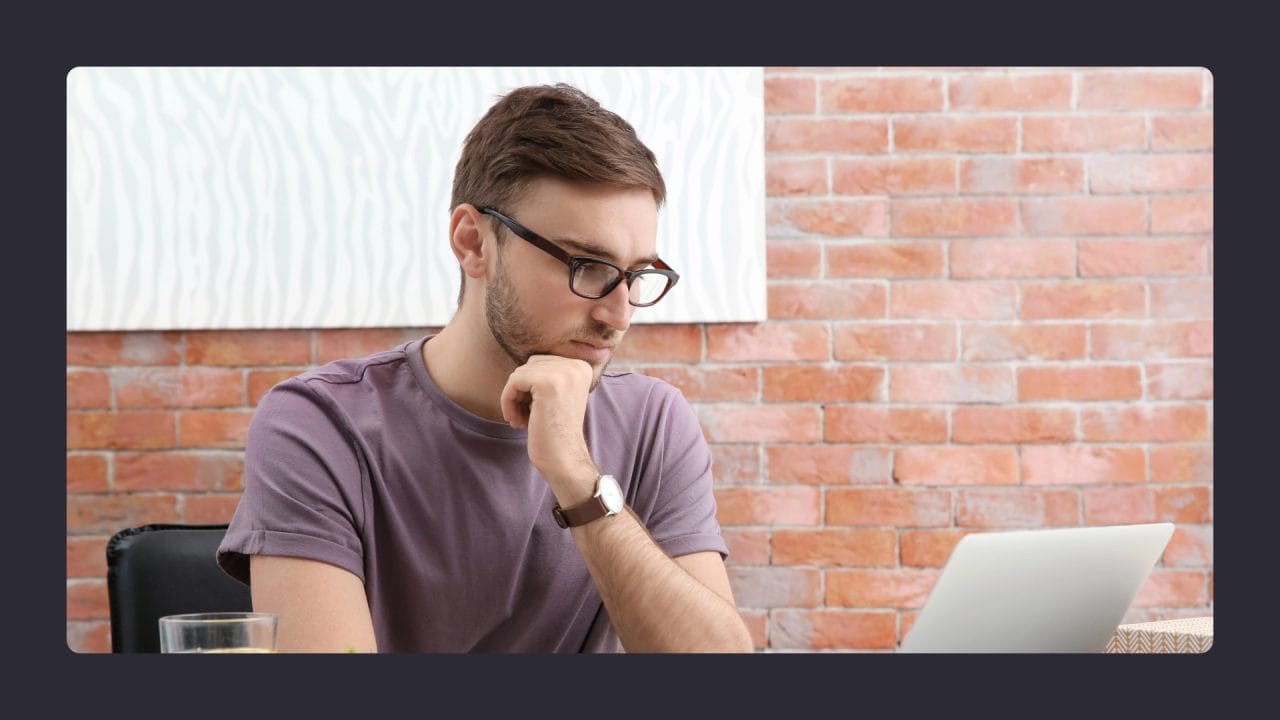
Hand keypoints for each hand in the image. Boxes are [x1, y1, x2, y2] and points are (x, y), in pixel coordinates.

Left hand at [499, 354, 597, 501]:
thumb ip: (547, 374)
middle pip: (530, 364)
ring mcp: (563, 373)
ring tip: (521, 419)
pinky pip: (513, 382)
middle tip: (525, 415)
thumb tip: (521, 364)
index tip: (532, 409)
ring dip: (514, 397)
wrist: (564, 459)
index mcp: (581, 367)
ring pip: (520, 373)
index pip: (542, 361)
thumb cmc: (555, 432)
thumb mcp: (557, 396)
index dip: (531, 386)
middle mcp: (576, 366)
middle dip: (522, 390)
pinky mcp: (547, 383)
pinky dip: (508, 401)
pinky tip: (516, 420)